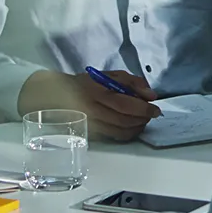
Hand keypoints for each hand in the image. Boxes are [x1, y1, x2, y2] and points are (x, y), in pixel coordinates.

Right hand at [18, 69, 160, 141]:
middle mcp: (92, 110)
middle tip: (152, 114)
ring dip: (137, 128)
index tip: (156, 109)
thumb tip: (151, 95)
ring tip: (143, 120)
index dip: (143, 109)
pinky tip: (132, 127)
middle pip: (125, 121)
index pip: (125, 104)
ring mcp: (90, 125)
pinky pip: (114, 137)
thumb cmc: (86, 84)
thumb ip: (132, 82)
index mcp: (97, 92)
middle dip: (143, 119)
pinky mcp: (89, 134)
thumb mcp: (108, 75)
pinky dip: (127, 134)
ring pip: (121, 132)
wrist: (56, 96)